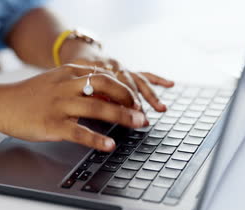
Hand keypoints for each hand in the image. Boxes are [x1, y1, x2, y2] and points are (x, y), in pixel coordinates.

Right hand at [0, 64, 147, 151]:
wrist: (0, 103)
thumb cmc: (29, 96)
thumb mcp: (55, 81)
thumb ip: (78, 85)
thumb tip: (106, 97)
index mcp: (69, 73)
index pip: (105, 75)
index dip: (126, 88)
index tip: (138, 100)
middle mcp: (66, 86)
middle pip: (106, 86)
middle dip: (129, 99)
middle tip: (143, 112)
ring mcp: (59, 105)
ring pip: (97, 107)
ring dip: (121, 116)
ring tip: (138, 124)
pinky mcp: (52, 124)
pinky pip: (79, 132)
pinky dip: (97, 139)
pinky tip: (109, 146)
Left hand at [60, 40, 174, 111]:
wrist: (77, 55)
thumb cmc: (74, 77)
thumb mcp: (76, 85)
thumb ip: (88, 94)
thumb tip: (101, 105)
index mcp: (99, 72)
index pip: (113, 88)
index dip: (121, 102)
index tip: (128, 115)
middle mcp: (113, 68)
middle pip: (128, 86)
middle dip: (137, 103)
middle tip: (142, 119)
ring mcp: (122, 69)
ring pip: (138, 81)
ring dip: (151, 96)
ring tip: (161, 108)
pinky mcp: (127, 70)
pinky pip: (144, 74)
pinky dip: (157, 80)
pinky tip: (170, 84)